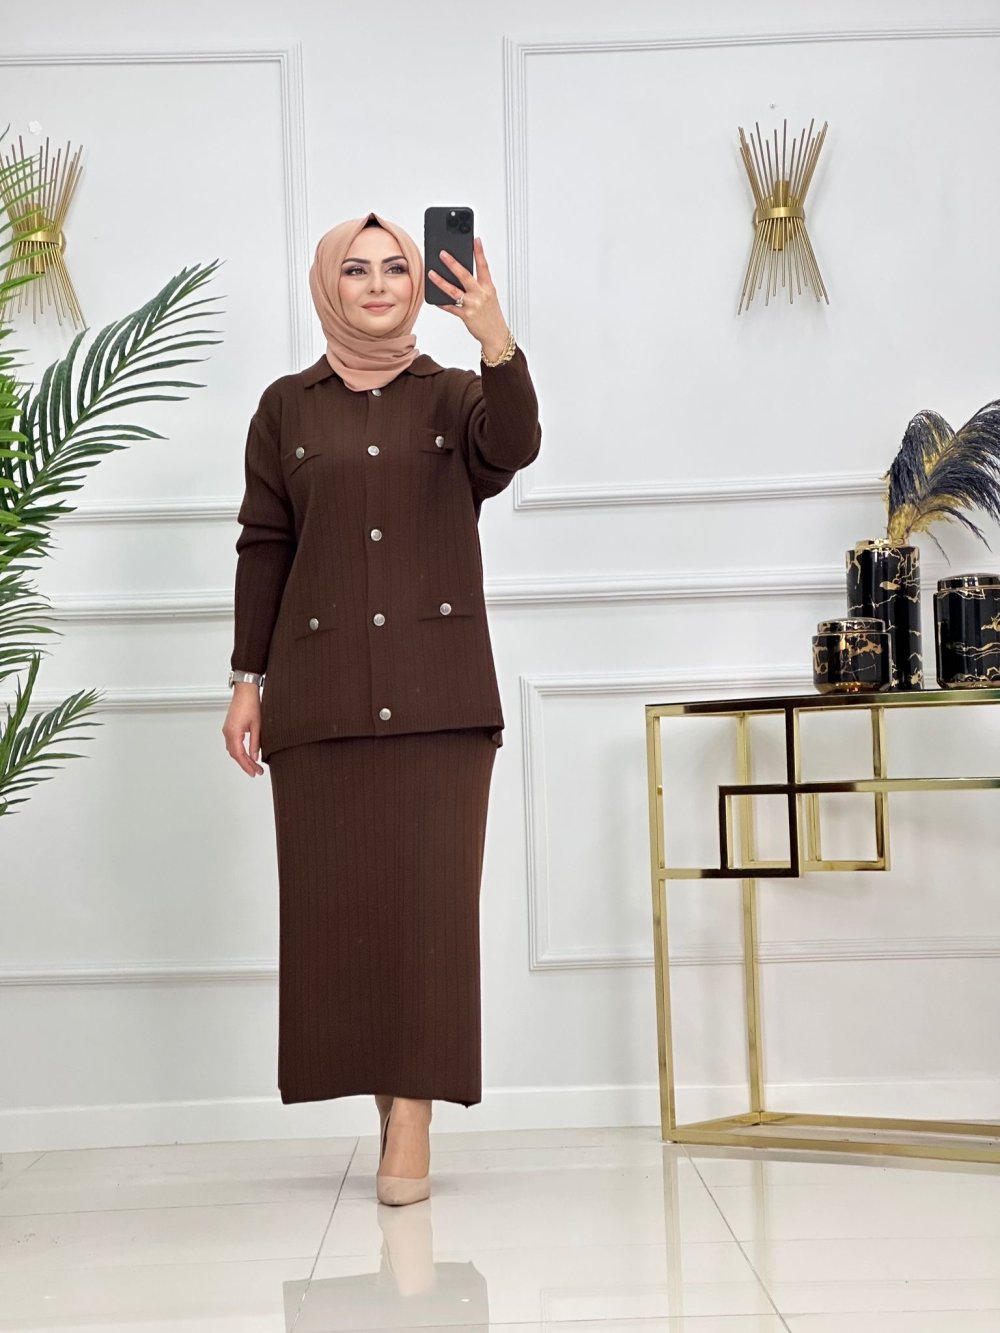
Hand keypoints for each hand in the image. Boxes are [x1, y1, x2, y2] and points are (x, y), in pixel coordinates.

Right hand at [222, 683, 263, 776]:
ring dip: (242, 758)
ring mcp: (227, 730)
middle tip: (256, 772)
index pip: (239, 755)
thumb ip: (255, 743)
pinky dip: (239, 751)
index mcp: (233, 733)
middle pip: (235, 754)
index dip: (247, 766)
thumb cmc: (251, 704)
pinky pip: (233, 743)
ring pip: (233, 750)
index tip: (254, 773)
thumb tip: (255, 756)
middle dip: (246, 764)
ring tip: (253, 765)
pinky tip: (247, 754)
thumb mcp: (257, 726)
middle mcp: (227, 732)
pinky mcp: (229, 727)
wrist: (245, 690)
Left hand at [428, 237, 510, 360]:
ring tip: (431, 273)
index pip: (484, 266)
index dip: (480, 252)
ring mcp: (472, 305)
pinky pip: (451, 307)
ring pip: (453, 290)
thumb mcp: (490, 297)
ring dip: (441, 281)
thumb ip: (478, 285)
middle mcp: (480, 294)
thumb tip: (461, 275)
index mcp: (488, 288)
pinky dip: (442, 303)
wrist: (496, 335)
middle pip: (465, 275)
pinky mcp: (466, 316)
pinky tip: (434, 298)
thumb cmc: (492, 315)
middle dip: (452, 263)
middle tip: (443, 253)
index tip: (476, 240)